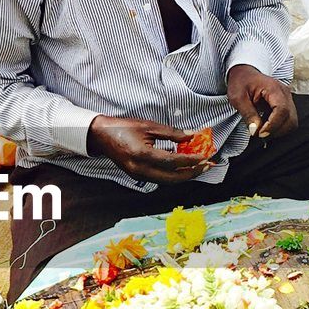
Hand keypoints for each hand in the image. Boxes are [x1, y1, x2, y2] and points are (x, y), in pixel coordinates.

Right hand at [88, 115, 215, 183]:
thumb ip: (172, 133)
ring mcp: (138, 175)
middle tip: (207, 166)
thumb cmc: (124, 127)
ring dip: (184, 176)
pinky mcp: (138, 176)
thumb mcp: (149, 126)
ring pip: (167, 182)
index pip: (173, 162)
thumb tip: (193, 136)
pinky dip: (173, 174)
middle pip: (172, 178)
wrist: (102, 136)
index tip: (204, 156)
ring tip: (198, 167)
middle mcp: (140, 170)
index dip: (191, 160)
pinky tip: (182, 166)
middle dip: (192, 173)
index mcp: (142, 155)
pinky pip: (160, 179)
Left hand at [227, 64, 296, 138]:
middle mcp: (285, 93)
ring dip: (278, 130)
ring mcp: (287, 99)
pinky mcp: (286, 104)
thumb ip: (247, 114)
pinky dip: (278, 127)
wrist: (244, 73)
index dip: (273, 125)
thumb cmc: (240, 83)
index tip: (260, 133)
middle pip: (290, 118)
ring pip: (292, 122)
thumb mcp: (237, 97)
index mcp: (274, 88)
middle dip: (276, 130)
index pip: (282, 110)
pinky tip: (266, 125)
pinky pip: (288, 120)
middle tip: (259, 133)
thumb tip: (255, 131)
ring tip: (262, 129)